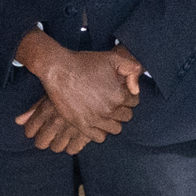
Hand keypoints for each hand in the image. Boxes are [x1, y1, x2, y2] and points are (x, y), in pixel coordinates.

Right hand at [14, 32, 140, 153]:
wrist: (58, 69)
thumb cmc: (85, 62)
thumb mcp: (113, 58)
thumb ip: (132, 69)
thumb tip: (136, 88)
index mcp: (119, 94)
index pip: (134, 102)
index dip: (128, 95)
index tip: (120, 91)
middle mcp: (109, 109)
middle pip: (126, 116)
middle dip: (122, 108)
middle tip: (111, 100)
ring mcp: (95, 119)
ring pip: (115, 129)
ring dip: (113, 121)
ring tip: (104, 111)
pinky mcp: (82, 125)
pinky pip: (99, 137)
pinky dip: (100, 131)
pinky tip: (96, 121)